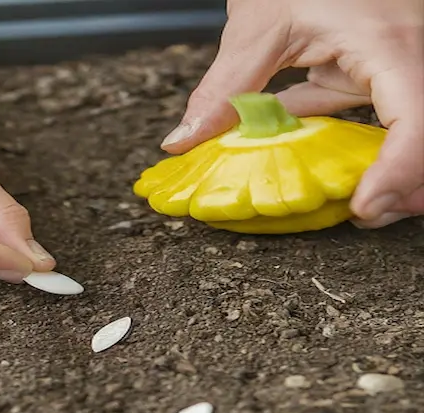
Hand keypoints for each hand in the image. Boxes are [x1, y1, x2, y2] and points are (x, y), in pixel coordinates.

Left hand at [160, 0, 423, 227]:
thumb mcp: (256, 26)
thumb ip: (223, 91)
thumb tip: (183, 141)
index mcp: (389, 44)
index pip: (416, 120)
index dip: (399, 171)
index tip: (364, 207)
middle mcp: (407, 57)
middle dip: (406, 184)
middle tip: (363, 215)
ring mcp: (396, 67)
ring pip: (411, 132)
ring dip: (389, 173)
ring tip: (356, 205)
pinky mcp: (375, 74)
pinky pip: (380, 122)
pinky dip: (361, 152)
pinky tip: (336, 171)